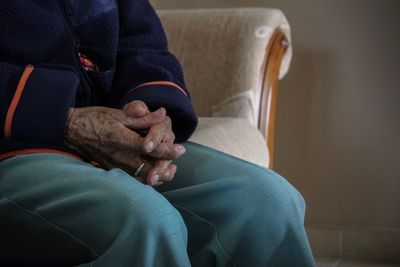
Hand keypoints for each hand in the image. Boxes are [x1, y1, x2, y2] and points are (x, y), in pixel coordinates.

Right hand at [64, 105, 184, 184]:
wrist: (71, 131)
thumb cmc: (94, 119)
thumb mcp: (118, 114)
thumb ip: (141, 117)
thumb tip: (162, 113)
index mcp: (123, 140)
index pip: (152, 150)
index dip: (169, 151)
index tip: (181, 150)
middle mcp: (120, 157)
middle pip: (149, 169)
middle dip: (166, 167)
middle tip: (176, 161)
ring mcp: (114, 166)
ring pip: (141, 177)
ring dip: (157, 175)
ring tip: (169, 169)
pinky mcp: (110, 170)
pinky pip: (132, 178)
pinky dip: (145, 177)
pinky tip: (152, 173)